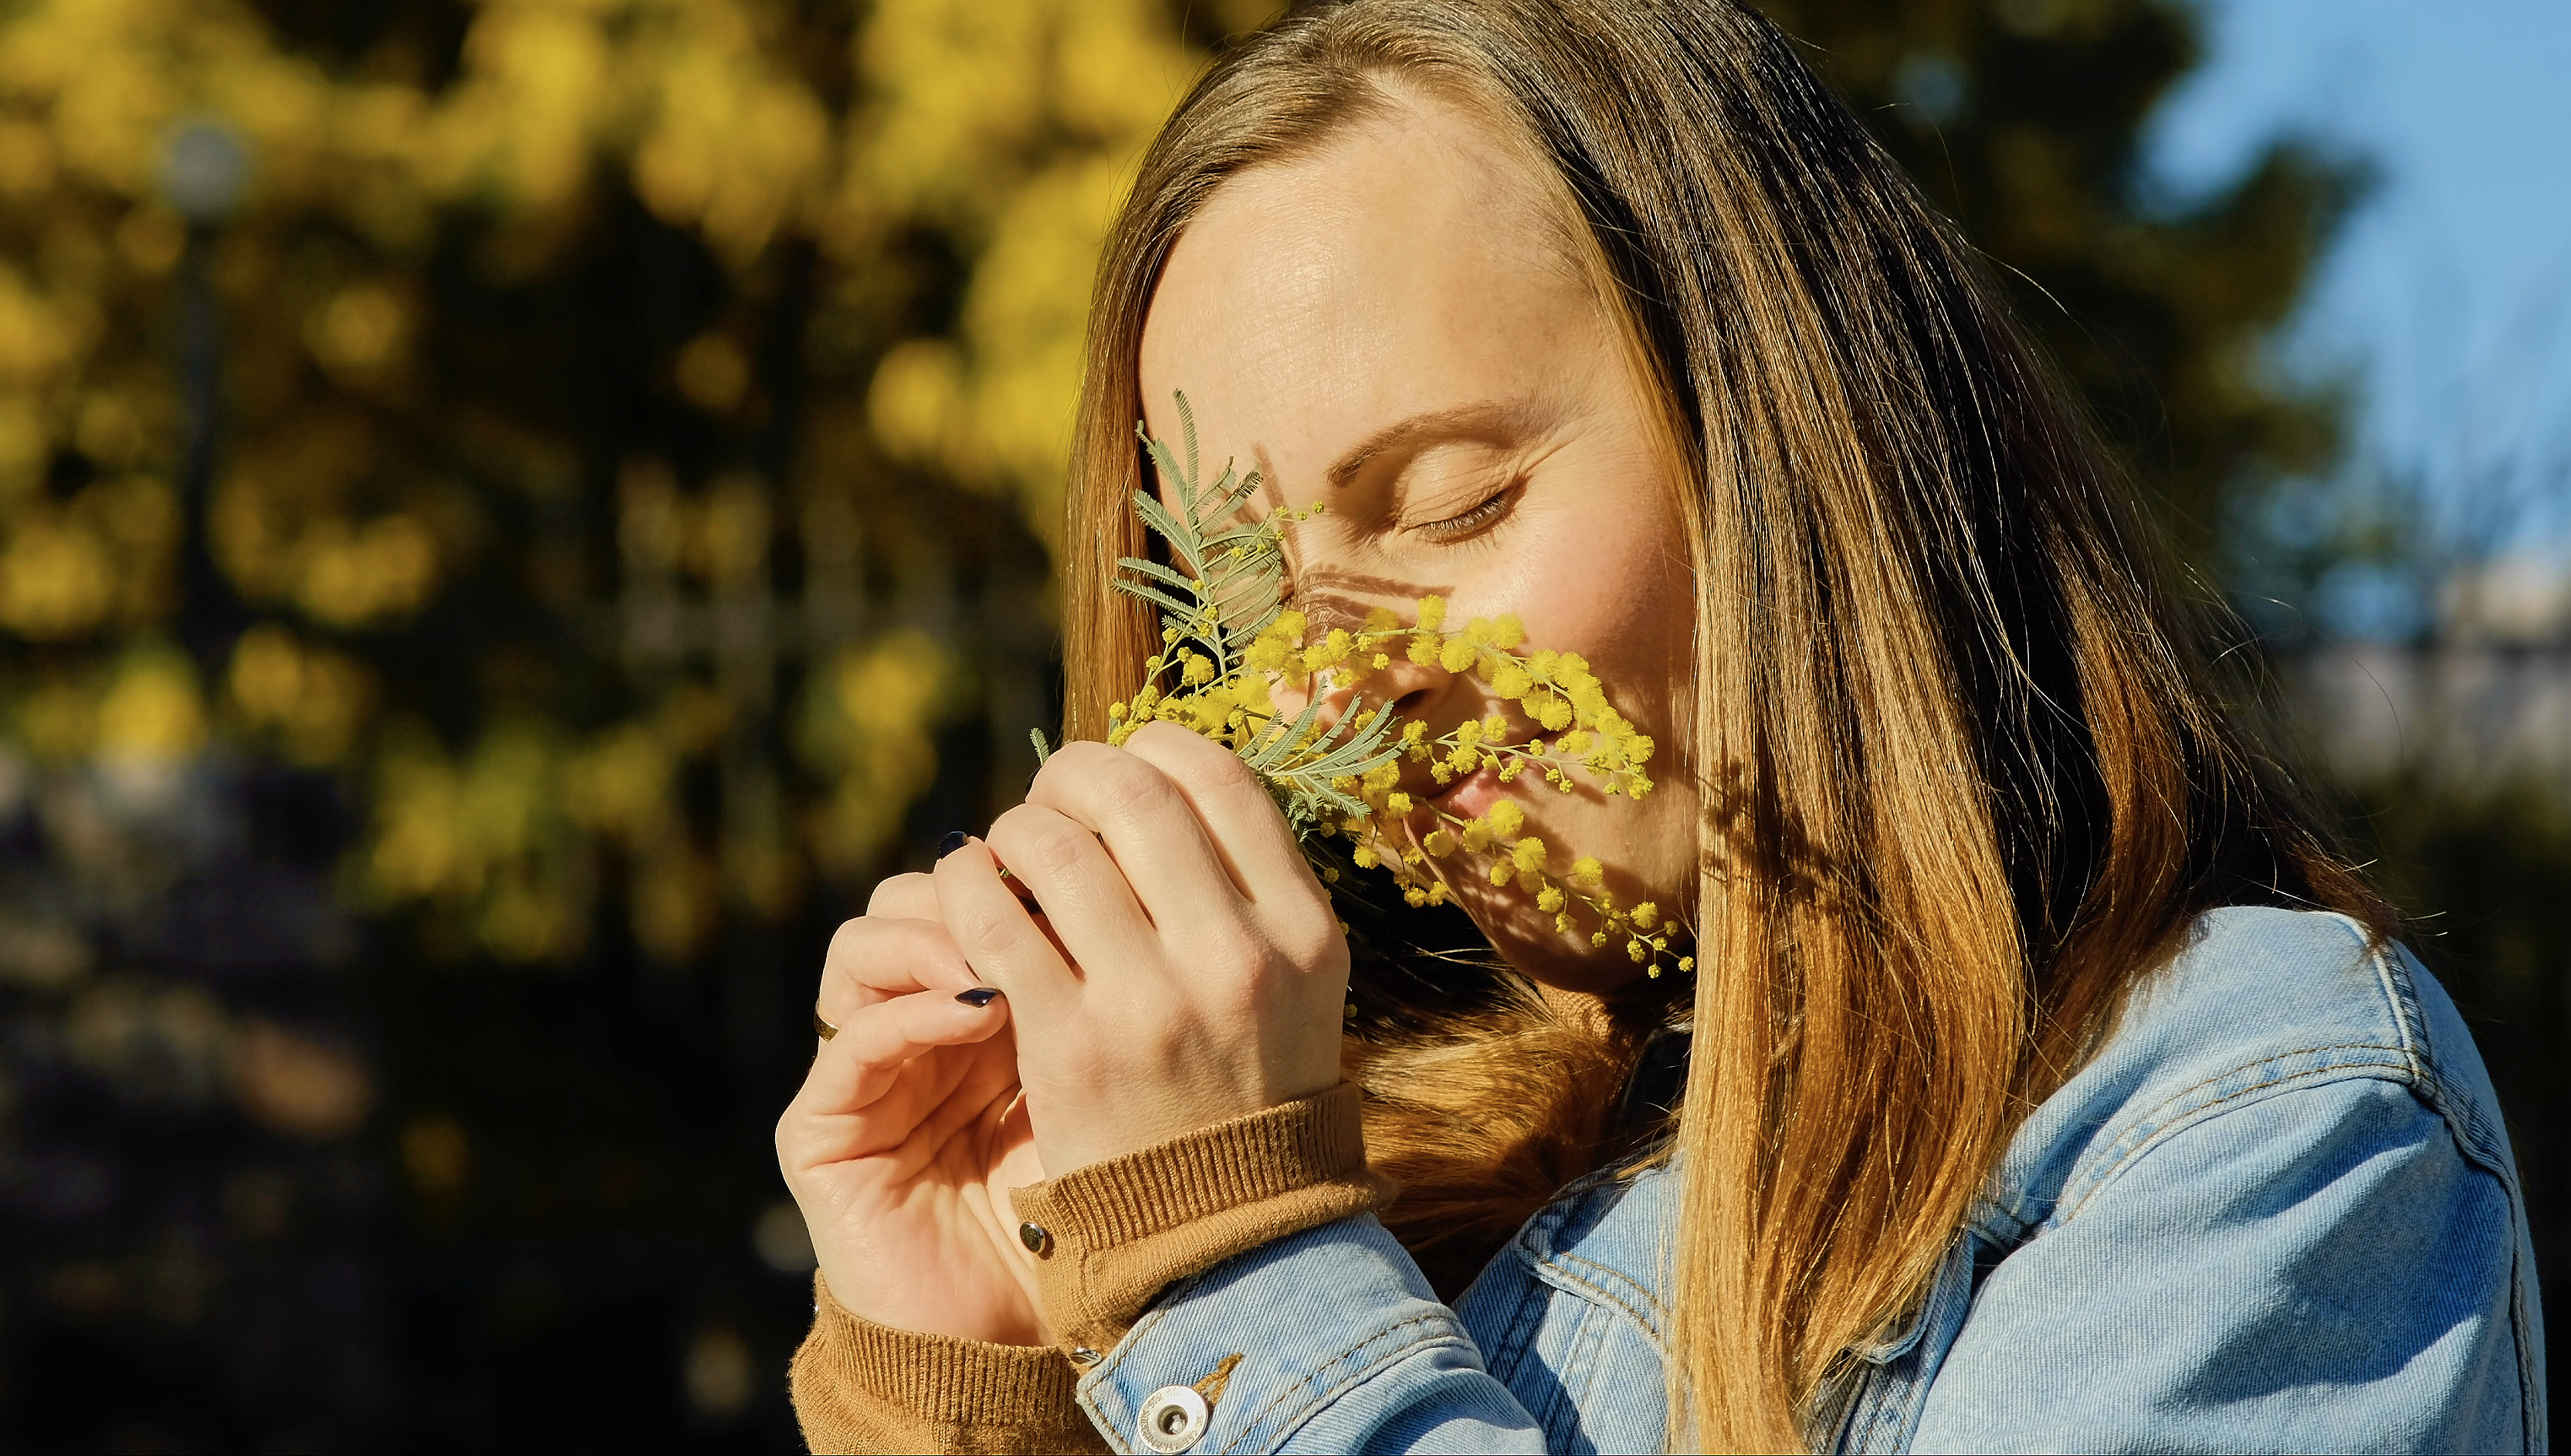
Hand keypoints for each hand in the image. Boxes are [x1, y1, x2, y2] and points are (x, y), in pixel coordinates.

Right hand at [775, 874, 1048, 1344]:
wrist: (1015, 1340)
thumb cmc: (1075, 1214)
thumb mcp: (1087, 1083)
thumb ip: (1078, 995)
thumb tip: (1113, 878)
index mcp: (978, 1006)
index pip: (971, 892)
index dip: (1019, 871)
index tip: (1082, 867)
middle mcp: (912, 1025)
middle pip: (911, 899)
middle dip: (975, 890)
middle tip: (1040, 902)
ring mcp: (860, 1072)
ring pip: (864, 945)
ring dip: (936, 935)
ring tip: (1004, 957)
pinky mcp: (821, 1129)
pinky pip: (851, 1041)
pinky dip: (912, 1013)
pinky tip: (978, 1012)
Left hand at [933, 722, 1348, 1174]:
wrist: (1222, 1233)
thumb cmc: (1248, 1088)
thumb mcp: (1297, 982)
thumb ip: (1249, 885)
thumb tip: (1165, 779)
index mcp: (1302, 928)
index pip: (1219, 777)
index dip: (1154, 748)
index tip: (1124, 768)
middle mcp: (1235, 955)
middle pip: (1132, 790)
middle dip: (1072, 775)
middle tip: (1051, 800)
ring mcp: (1150, 999)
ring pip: (1053, 843)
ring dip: (1016, 829)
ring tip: (1010, 853)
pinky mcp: (1068, 1044)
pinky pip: (994, 921)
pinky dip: (969, 887)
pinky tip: (968, 893)